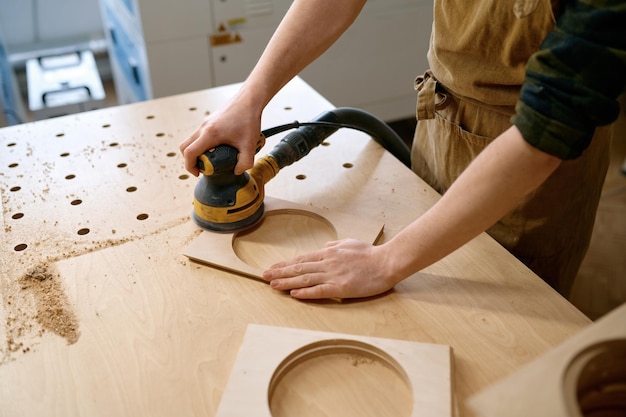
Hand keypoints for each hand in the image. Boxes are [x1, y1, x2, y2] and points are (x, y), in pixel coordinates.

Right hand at [179, 95, 262, 175]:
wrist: (249, 100)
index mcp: (210, 134)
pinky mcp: (209, 121)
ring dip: (196, 152)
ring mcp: (205, 123)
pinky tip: (218, 148)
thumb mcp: (249, 145)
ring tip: (211, 159)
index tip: (198, 173)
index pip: (189, 153)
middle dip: (190, 160)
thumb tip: (236, 171)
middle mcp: (204, 127)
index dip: (190, 166)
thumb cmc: (248, 119)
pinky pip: (199, 135)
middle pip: (184, 147)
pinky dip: (202, 144)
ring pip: (191, 140)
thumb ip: (245, 162)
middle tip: (203, 168)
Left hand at [262, 239, 395, 298]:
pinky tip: (293, 294)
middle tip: (264, 276)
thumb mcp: (350, 243)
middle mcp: (328, 263)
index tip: (273, 267)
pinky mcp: (341, 288)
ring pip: (305, 278)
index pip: (302, 258)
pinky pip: (319, 290)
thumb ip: (336, 245)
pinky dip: (305, 292)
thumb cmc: (371, 253)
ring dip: (287, 282)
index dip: (286, 263)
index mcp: (329, 253)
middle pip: (299, 268)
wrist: (387, 262)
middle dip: (280, 272)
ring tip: (272, 285)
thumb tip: (325, 245)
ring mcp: (333, 275)